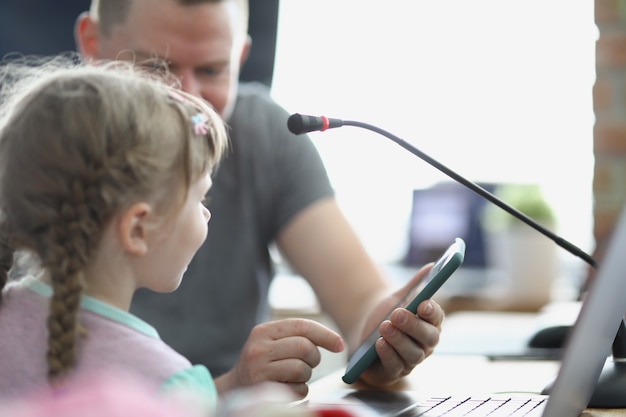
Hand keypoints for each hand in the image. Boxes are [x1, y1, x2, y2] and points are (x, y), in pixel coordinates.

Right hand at [214, 318, 344, 397]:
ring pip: (302, 369)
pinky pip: (298, 389)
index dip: (325, 334)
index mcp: (263, 331)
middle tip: (308, 363)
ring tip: (294, 376)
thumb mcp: (271, 342)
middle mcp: (258, 348)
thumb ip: (296, 336)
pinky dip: (300, 390)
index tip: (339, 345)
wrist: (234, 389)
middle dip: (314, 358)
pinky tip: (287, 387)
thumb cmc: (262, 364)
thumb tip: (336, 341)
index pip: (301, 326)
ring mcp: (259, 369)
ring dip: (306, 375)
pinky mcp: (264, 390)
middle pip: (305, 347)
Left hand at [357, 264, 444, 386]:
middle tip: (397, 314)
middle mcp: (425, 345)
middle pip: (427, 338)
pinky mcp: (393, 372)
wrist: (365, 329)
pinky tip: (379, 343)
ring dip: (399, 340)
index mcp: (431, 324)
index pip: (437, 319)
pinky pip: (394, 367)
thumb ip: (416, 283)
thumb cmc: (389, 312)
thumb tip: (432, 266)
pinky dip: (388, 355)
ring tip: (385, 326)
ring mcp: (410, 360)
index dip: (432, 312)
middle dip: (413, 326)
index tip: (423, 303)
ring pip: (412, 354)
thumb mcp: (400, 297)